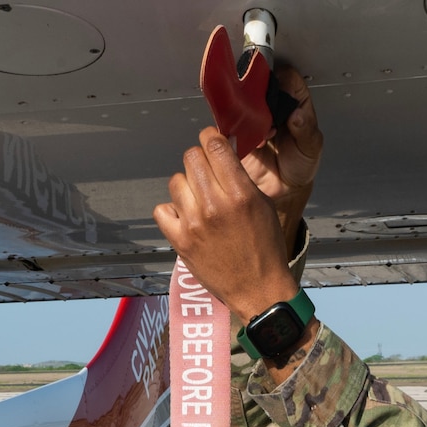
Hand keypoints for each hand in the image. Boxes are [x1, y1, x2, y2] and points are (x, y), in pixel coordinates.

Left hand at [154, 127, 299, 326]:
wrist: (258, 289)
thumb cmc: (265, 247)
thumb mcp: (262, 204)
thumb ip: (240, 176)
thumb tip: (225, 146)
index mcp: (240, 193)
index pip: (214, 145)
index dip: (210, 137)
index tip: (211, 141)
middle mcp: (214, 206)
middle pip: (191, 157)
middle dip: (199, 160)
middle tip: (207, 172)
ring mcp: (193, 224)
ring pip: (176, 181)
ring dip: (186, 185)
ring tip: (198, 199)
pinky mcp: (179, 241)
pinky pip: (162, 209)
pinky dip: (171, 210)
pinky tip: (185, 216)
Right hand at [240, 67, 322, 249]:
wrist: (281, 189)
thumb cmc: (299, 165)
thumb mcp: (311, 148)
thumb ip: (306, 130)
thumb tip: (298, 116)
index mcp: (295, 102)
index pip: (288, 77)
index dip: (282, 78)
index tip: (279, 87)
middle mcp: (272, 106)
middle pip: (261, 85)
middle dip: (260, 96)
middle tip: (264, 111)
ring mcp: (253, 117)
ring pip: (244, 101)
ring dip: (247, 113)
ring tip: (260, 132)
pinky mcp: (237, 131)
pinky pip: (230, 122)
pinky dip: (234, 127)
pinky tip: (245, 139)